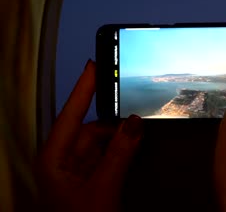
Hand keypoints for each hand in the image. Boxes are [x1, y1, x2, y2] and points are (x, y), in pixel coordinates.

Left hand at [36, 60, 143, 211]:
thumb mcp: (104, 187)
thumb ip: (120, 152)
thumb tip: (135, 121)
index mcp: (55, 158)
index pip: (70, 114)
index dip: (84, 88)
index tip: (96, 65)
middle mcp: (64, 159)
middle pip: (91, 128)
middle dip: (115, 122)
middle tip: (140, 108)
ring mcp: (78, 169)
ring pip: (103, 142)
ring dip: (122, 137)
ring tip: (143, 130)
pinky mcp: (92, 178)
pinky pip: (108, 154)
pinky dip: (123, 149)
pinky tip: (138, 145)